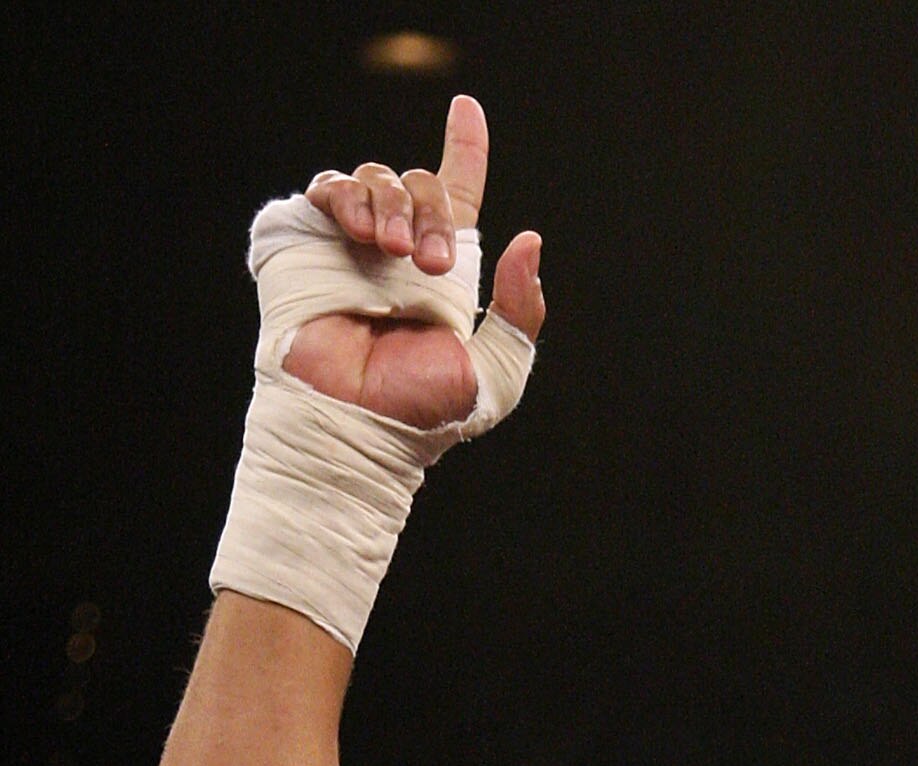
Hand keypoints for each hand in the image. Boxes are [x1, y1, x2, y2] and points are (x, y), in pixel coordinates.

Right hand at [289, 94, 545, 429]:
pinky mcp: (306, 241)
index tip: (467, 109)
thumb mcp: (496, 372)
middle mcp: (396, 251)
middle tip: (427, 263)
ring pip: (375, 177)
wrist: (355, 423)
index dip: (465, 148)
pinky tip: (360, 233)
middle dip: (429, 210)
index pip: (456, 194)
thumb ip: (522, 312)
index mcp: (442, 272)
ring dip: (390, 204)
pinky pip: (327, 188)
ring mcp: (350, 243)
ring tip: (388, 251)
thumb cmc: (421, 412)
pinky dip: (346, 195)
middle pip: (420, 181)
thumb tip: (530, 239)